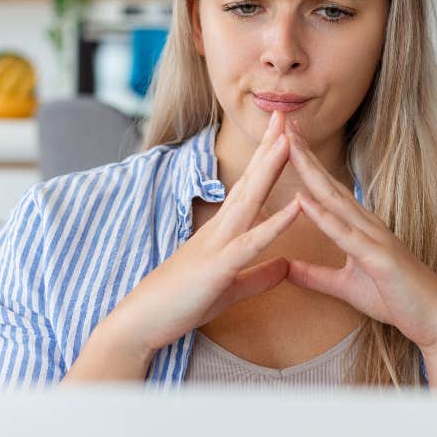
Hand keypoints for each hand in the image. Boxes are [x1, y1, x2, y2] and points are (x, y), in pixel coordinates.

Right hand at [105, 109, 301, 355]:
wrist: (140, 324)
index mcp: (223, 232)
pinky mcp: (218, 268)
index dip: (268, 160)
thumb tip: (286, 265)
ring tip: (290, 140)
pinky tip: (296, 206)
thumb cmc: (179, 305)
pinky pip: (252, 242)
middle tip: (287, 112)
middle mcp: (220, 230)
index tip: (285, 133)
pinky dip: (275, 223)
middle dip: (270, 147)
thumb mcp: (229, 290)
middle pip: (251, 181)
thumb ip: (258, 276)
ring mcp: (217, 245)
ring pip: (250, 200)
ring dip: (271, 169)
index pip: (250, 188)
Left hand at [281, 118, 436, 351]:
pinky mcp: (379, 257)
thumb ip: (316, 276)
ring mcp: (375, 237)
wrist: (434, 319)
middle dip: (304, 154)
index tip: (284, 140)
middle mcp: (367, 224)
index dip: (306, 164)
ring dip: (309, 172)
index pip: (327, 190)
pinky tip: (302, 201)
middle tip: (282, 124)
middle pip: (328, 183)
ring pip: (335, 200)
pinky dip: (323, 216)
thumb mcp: (346, 287)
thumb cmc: (396, 299)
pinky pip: (345, 234)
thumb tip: (286, 268)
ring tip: (287, 147)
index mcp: (360, 227)